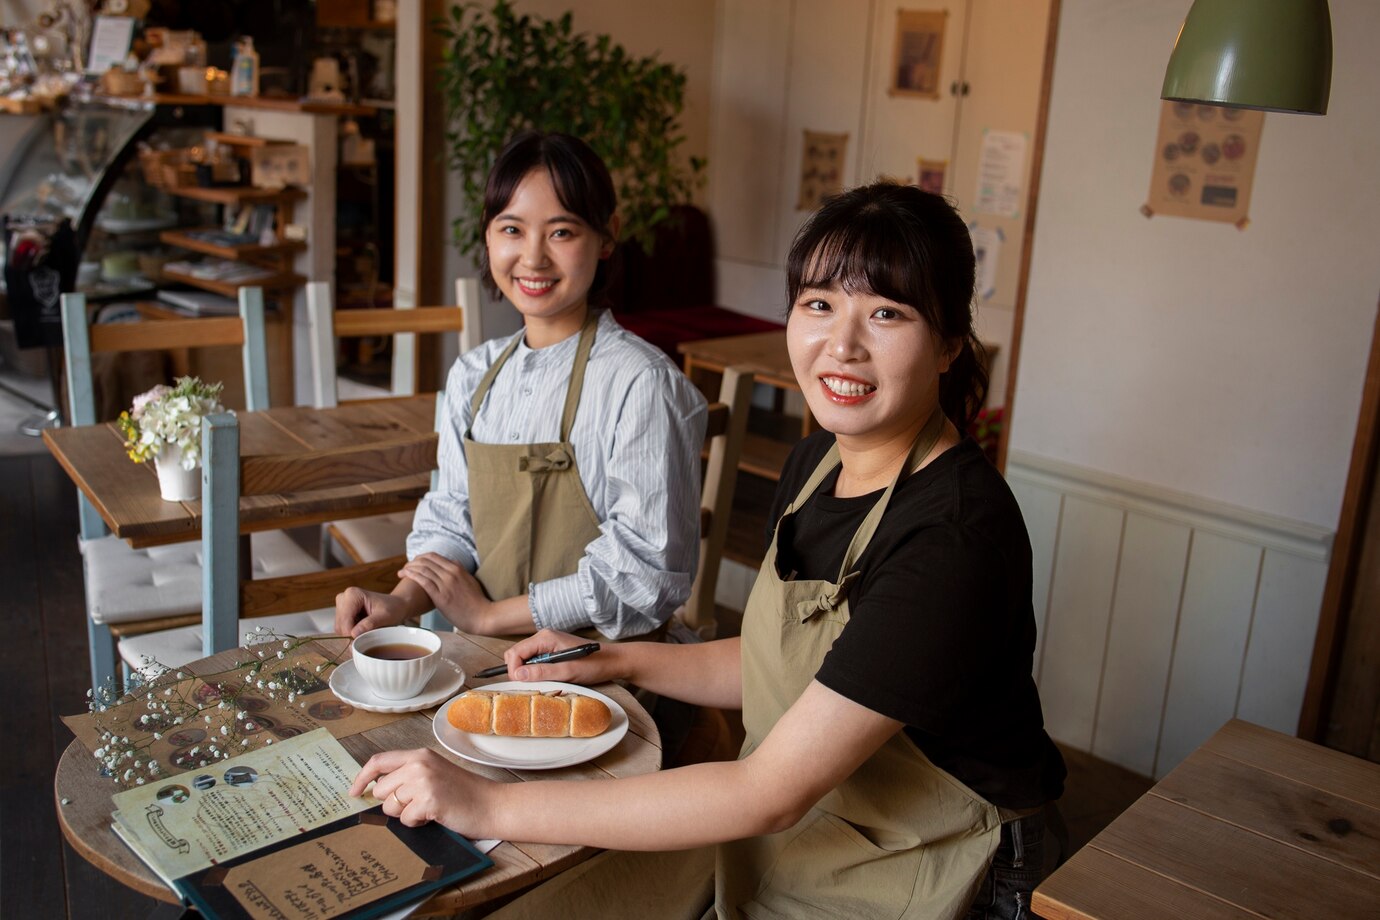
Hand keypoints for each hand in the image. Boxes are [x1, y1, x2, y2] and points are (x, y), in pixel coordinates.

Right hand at [334, 587, 409, 637]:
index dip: (351, 633)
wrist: (395, 605)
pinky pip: (342, 628)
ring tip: (367, 630)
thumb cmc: (392, 608)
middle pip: (340, 625)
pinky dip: (351, 632)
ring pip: (339, 628)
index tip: (362, 640)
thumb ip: (369, 624)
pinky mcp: (342, 612)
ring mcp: (342, 605)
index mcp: (353, 595)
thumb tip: (353, 634)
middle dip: (352, 634)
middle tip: (367, 636)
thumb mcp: (385, 617)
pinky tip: (363, 629)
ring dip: (352, 634)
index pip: (345, 620)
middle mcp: (344, 597)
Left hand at [350, 748, 494, 831]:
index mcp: (419, 755)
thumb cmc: (464, 793)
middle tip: (417, 804)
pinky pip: (405, 819)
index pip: (379, 761)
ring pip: (390, 807)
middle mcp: (419, 764)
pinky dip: (417, 823)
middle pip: (381, 790)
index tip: (354, 792)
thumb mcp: (434, 773)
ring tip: (429, 809)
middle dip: (393, 803)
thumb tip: (374, 788)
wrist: (491, 805)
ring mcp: (424, 781)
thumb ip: (408, 774)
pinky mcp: (429, 800)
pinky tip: (434, 816)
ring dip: (406, 814)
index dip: (362, 777)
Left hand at [400, 553, 490, 631]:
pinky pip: (423, 581)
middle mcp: (450, 573)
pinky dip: (412, 575)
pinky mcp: (441, 596)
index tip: (414, 563)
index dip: (421, 558)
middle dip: (412, 562)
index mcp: (457, 568)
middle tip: (405, 568)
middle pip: (426, 560)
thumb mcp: (470, 581)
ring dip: (409, 568)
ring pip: (423, 569)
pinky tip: (405, 576)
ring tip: (401, 573)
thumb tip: (453, 564)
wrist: (482, 616)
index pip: (434, 556)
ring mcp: (446, 584)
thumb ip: (461, 571)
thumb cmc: (477, 602)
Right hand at [502, 629, 624, 683]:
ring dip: (529, 673)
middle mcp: (543, 637)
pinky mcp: (552, 651)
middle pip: (517, 655)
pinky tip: (549, 678)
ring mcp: (547, 644)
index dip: (514, 670)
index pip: (515, 652)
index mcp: (545, 638)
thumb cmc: (593, 665)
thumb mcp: (567, 672)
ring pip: (525, 659)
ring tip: (544, 682)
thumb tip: (517, 675)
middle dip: (519, 672)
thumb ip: (542, 672)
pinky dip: (537, 672)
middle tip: (533, 686)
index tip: (522, 685)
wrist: (613, 661)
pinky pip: (535, 661)